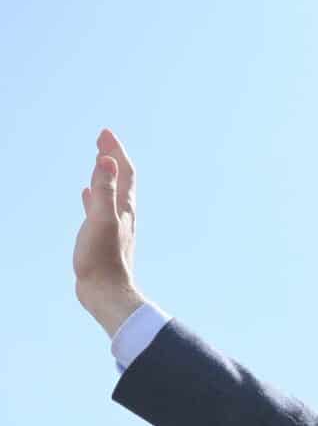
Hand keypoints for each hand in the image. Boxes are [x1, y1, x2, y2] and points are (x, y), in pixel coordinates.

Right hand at [74, 130, 144, 335]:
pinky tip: (85, 194)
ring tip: (97, 160)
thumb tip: (108, 160)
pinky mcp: (103, 237)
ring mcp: (113, 225)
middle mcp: (123, 215)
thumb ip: (105, 190)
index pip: (124, 172)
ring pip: (110, 192)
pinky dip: (93, 196)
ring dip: (104, 174)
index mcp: (124, 209)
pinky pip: (99, 209)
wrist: (105, 291)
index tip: (105, 133)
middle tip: (102, 139)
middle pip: (120, 179)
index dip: (116, 151)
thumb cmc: (102, 259)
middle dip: (112, 157)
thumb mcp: (101, 219)